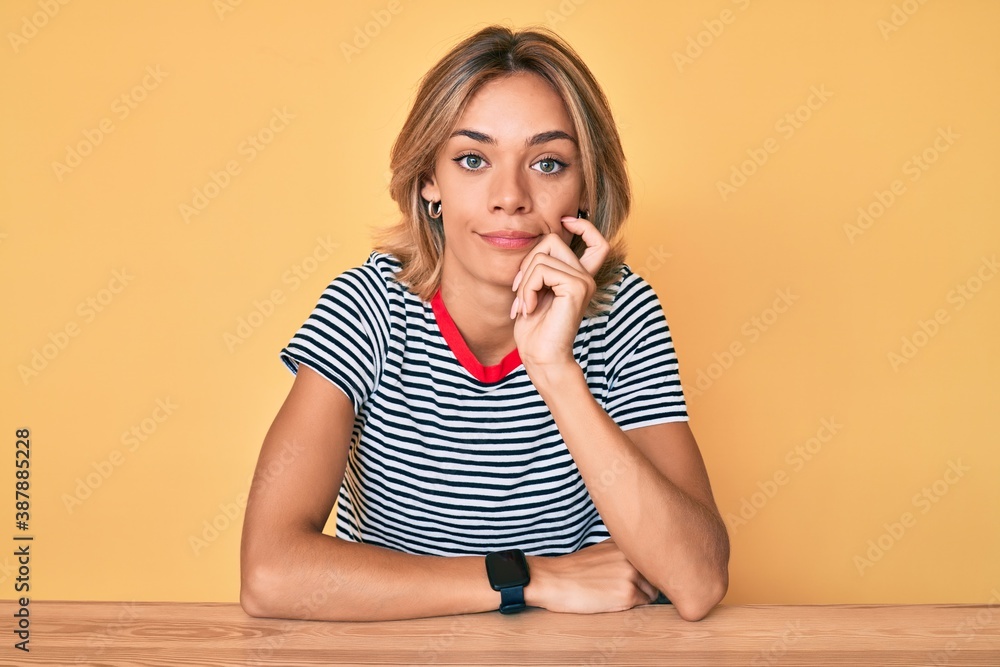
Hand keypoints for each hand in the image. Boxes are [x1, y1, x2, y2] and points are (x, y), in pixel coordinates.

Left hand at [510, 216, 609, 372]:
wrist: (541, 357)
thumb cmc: (534, 329)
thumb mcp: (534, 290)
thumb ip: (541, 268)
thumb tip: (538, 239)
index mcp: (579, 277)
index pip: (596, 242)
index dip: (583, 226)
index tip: (565, 220)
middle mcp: (586, 277)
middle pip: (553, 239)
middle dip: (527, 262)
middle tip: (518, 290)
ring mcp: (583, 281)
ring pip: (541, 256)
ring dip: (523, 281)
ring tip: (523, 304)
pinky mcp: (576, 287)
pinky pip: (541, 270)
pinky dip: (526, 288)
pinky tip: (528, 307)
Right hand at [524, 539, 658, 613]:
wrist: (553, 580)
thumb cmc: (574, 569)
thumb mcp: (602, 551)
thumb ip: (624, 554)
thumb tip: (647, 565)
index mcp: (626, 542)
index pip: (652, 558)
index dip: (645, 570)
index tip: (635, 576)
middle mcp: (632, 555)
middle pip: (655, 576)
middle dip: (645, 584)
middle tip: (622, 588)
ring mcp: (631, 574)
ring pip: (652, 592)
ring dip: (639, 597)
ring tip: (614, 594)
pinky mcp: (627, 594)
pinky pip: (642, 605)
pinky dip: (631, 606)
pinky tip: (611, 600)